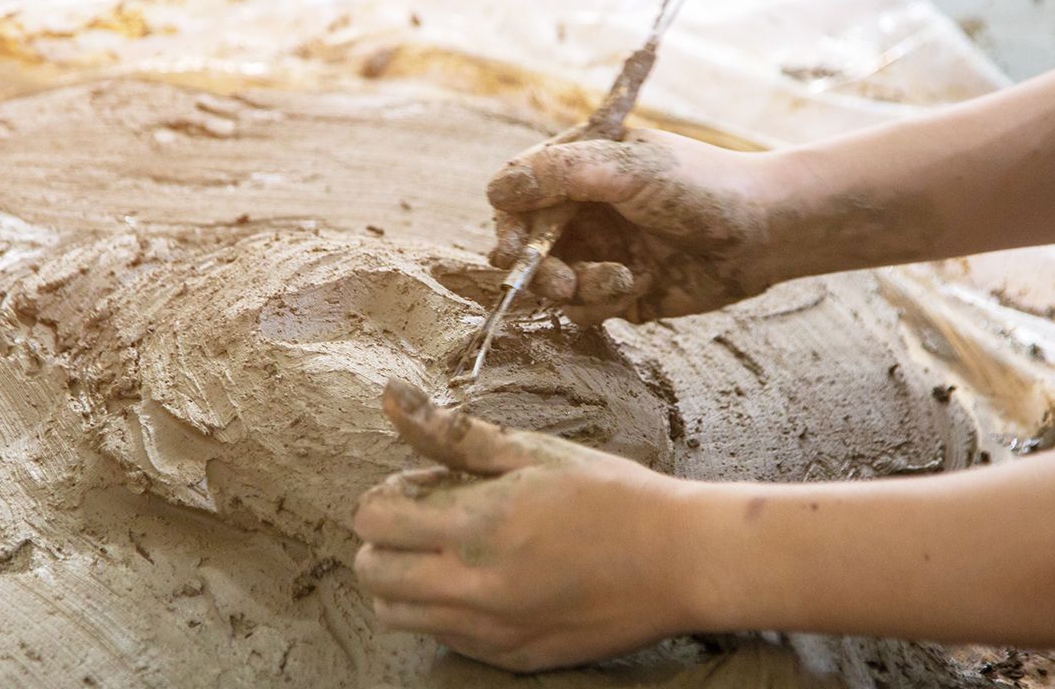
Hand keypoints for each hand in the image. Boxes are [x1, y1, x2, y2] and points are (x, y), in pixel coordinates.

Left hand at [353, 380, 694, 671]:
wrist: (680, 561)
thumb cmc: (611, 495)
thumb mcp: (533, 451)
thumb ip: (452, 434)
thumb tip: (391, 398)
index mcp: (477, 526)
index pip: (373, 521)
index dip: (385, 497)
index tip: (419, 486)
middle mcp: (474, 587)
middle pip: (373, 575)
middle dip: (382, 542)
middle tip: (422, 521)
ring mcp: (492, 630)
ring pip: (399, 615)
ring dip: (404, 581)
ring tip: (447, 553)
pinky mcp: (513, 657)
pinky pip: (445, 640)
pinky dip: (444, 611)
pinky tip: (485, 583)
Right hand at [486, 128, 779, 324]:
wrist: (763, 233)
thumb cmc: (702, 186)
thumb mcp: (631, 169)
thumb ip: (563, 174)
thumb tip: (496, 189)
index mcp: (578, 166)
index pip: (517, 192)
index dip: (509, 222)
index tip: (514, 248)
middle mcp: (581, 209)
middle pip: (525, 246)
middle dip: (537, 267)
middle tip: (559, 281)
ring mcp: (597, 250)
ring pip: (552, 282)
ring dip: (576, 287)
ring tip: (619, 280)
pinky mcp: (617, 290)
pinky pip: (583, 308)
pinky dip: (601, 303)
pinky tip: (639, 288)